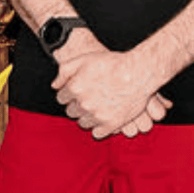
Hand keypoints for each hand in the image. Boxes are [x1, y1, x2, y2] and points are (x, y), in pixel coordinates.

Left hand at [51, 35, 166, 138]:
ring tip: (98, 107)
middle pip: (71, 111)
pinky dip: (99, 127)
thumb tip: (55, 85)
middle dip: (77, 105)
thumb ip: (64, 70)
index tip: (78, 91)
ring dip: (87, 116)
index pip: (62, 98)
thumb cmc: (112, 63)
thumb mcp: (84, 59)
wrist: (138, 72)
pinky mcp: (111, 124)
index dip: (69, 94)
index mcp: (74, 88)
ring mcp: (97, 116)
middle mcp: (83, 104)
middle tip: (89, 98)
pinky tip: (104, 117)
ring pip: (83, 123)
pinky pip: (97, 133)